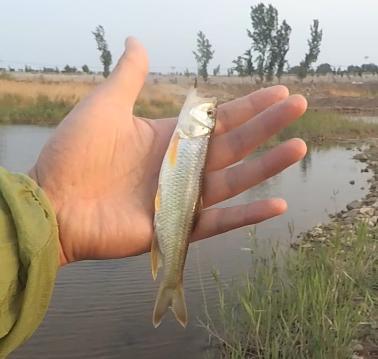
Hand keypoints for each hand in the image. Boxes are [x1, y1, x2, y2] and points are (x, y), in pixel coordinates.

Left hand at [29, 38, 306, 265]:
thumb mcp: (105, 106)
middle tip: (299, 107)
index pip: (218, 119)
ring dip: (266, 165)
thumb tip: (136, 41)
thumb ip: (129, 76)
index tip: (278, 91)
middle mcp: (181, 166)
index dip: (248, 105)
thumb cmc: (75, 154)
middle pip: (233, 144)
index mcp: (169, 138)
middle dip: (267, 126)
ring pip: (233, 180)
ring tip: (298, 146)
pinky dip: (247, 216)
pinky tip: (276, 205)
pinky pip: (218, 222)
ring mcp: (181, 198)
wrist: (54, 203)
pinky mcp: (177, 227)